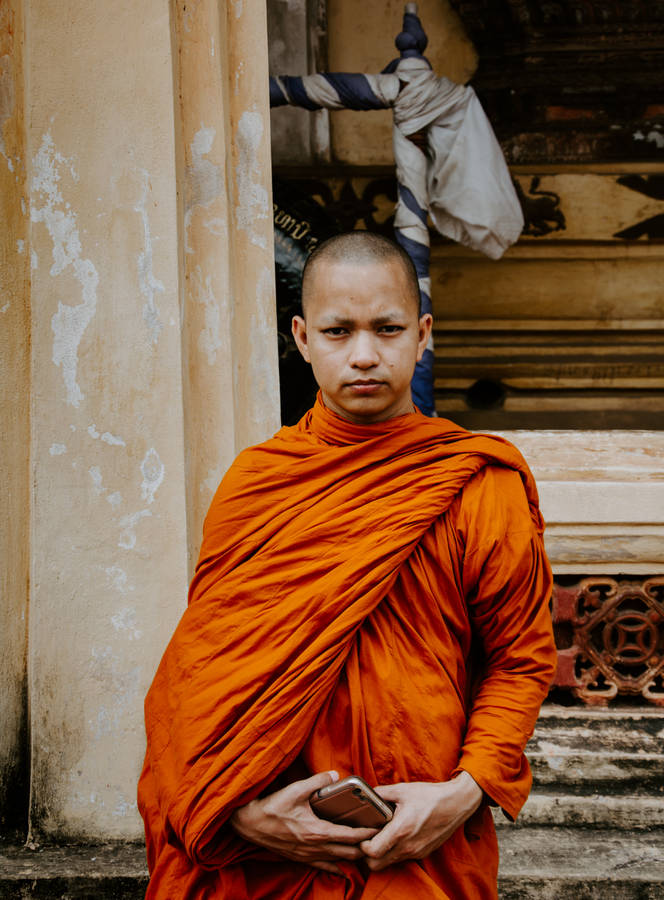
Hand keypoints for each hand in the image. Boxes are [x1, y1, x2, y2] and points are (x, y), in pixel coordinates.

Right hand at [230, 771, 377, 873]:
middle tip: (380, 839)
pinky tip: (344, 869)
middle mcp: (316, 847)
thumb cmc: (273, 806)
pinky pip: (324, 868)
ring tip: (367, 851)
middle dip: (366, 847)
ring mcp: (308, 855)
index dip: (367, 833)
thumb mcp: (296, 790)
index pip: (350, 835)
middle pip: (349, 852)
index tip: (381, 829)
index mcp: (318, 831)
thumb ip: (318, 782)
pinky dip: (337, 868)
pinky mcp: (301, 858)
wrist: (250, 824)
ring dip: (353, 857)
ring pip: (338, 861)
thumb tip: (335, 776)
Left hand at [359, 772, 482, 871]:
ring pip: (389, 863)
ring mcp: (416, 852)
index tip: (362, 832)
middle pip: (376, 864)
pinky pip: (401, 858)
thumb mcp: (402, 789)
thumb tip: (367, 795)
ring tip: (381, 835)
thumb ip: (381, 793)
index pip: (372, 851)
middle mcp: (408, 846)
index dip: (362, 844)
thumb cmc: (430, 796)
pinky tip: (395, 836)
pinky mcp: (422, 853)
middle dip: (367, 855)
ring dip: (381, 854)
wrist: (456, 804)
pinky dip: (394, 852)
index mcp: (401, 830)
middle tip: (368, 838)